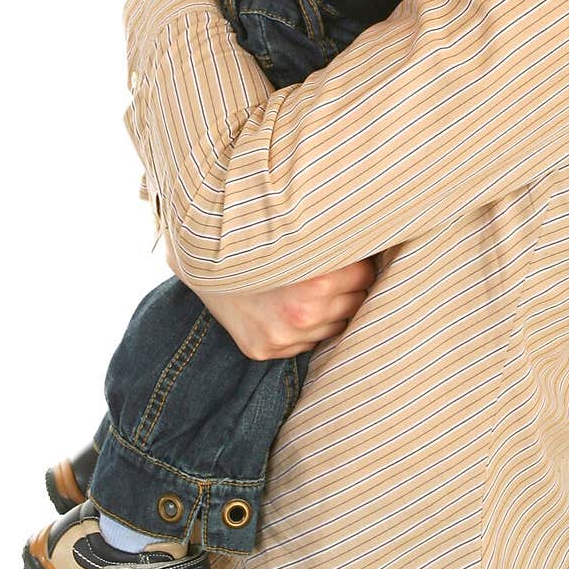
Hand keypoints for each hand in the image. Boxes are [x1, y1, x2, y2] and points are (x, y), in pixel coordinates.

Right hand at [162, 233, 376, 359]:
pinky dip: (308, 327)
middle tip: (334, 268)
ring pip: (336, 325)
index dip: (360, 261)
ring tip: (312, 285)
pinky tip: (292, 305)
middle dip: (349, 285)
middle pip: (355, 302)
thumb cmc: (252, 231)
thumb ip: (333, 235)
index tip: (352, 252)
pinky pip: (309, 343)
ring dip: (332, 308)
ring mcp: (283, 336)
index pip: (365, 275)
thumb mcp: (294, 228)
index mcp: (315, 280)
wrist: (194, 252)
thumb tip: (374, 219)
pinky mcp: (265, 349)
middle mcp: (302, 312)